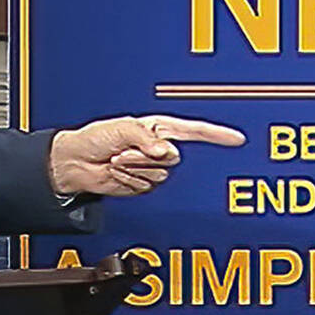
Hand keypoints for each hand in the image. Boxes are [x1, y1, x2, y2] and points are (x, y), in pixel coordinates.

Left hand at [48, 114, 245, 196]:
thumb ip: (147, 139)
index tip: (237, 139)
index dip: (217, 135)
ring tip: (118, 160)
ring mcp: (151, 168)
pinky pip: (146, 185)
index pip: (194, 131)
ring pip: (159, 174)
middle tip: (124, 151)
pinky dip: (129, 180)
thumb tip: (166, 151)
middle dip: (146, 156)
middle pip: (173, 158)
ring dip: (134, 168)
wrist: (77, 162)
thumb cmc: (95, 139)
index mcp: (158, 129)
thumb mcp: (122, 129)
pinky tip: (117, 173)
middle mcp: (158, 148)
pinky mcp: (143, 185)